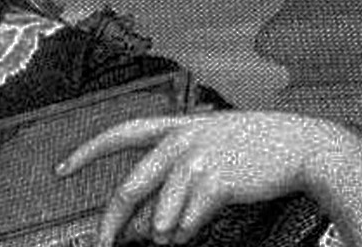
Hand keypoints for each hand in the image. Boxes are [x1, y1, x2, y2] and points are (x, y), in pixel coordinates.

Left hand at [55, 111, 360, 245]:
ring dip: (164, 232)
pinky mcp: (214, 183)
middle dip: (112, 222)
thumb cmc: (254, 149)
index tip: (60, 169)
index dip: (86, 152)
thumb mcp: (210, 146)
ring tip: (174, 233)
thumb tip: (148, 220)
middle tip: (103, 242)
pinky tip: (194, 226)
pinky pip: (187, 223)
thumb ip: (175, 174)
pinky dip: (187, 231)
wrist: (301, 147)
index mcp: (174, 126)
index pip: (118, 134)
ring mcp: (196, 160)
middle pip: (129, 187)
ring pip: (159, 214)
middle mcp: (179, 139)